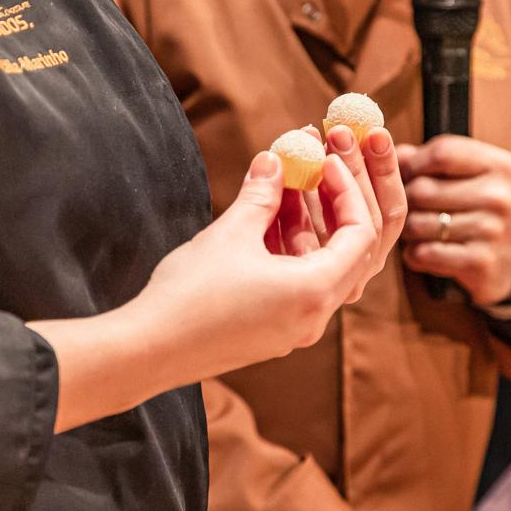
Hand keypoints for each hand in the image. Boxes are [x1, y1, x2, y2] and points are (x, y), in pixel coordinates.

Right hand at [128, 149, 378, 385]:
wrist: (150, 350)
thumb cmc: (191, 294)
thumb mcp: (231, 233)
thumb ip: (261, 193)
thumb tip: (276, 160)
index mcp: (315, 291)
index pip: (360, 234)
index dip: (348, 191)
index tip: (325, 163)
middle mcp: (315, 316)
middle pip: (348, 253)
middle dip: (333, 207)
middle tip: (315, 171)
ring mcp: (294, 328)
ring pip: (319, 268)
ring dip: (306, 227)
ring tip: (281, 187)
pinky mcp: (273, 332)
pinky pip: (297, 285)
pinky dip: (290, 252)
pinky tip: (263, 222)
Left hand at [396, 136, 510, 306]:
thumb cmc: (483, 207)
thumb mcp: (472, 175)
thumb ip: (432, 158)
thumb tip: (391, 149)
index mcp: (500, 166)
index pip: (441, 153)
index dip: (412, 163)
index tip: (404, 174)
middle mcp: (500, 196)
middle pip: (423, 189)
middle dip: (405, 200)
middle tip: (407, 207)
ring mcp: (492, 231)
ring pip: (418, 224)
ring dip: (407, 230)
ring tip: (416, 229)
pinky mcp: (480, 262)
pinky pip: (423, 253)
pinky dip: (414, 254)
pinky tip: (424, 250)